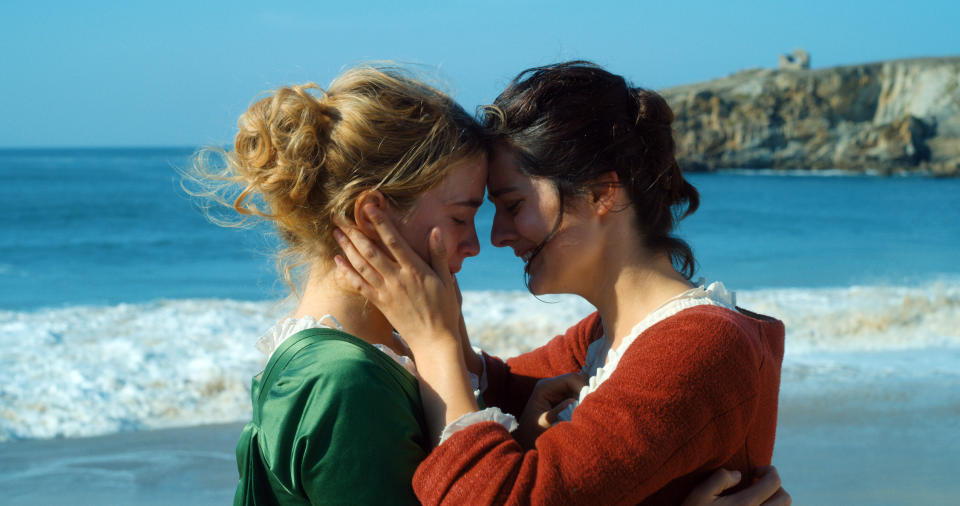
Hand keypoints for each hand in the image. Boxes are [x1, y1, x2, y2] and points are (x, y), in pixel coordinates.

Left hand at [333, 205, 460, 353]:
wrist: (434, 340)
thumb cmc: (444, 309)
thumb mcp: (447, 280)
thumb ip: (439, 255)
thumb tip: (435, 231)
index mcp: (415, 270)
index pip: (394, 241)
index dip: (381, 223)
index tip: (369, 208)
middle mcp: (397, 279)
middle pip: (371, 251)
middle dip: (354, 232)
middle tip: (340, 216)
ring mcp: (386, 292)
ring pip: (362, 266)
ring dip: (347, 247)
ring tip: (336, 232)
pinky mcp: (380, 303)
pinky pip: (359, 285)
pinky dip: (347, 272)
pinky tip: (337, 260)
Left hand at [515, 372, 586, 448]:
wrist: (525, 439)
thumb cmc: (532, 432)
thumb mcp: (543, 423)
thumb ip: (557, 412)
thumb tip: (574, 401)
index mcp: (545, 387)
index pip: (570, 379)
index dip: (583, 387)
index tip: (588, 402)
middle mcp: (552, 386)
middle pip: (577, 382)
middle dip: (585, 393)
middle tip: (588, 409)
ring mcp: (558, 392)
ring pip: (579, 389)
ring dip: (585, 399)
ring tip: (585, 413)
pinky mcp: (563, 399)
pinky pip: (578, 397)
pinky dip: (582, 404)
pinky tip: (582, 415)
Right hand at [681, 466, 789, 505]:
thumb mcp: (700, 495)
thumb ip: (720, 479)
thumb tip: (739, 474)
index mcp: (745, 505)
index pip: (774, 481)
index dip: (768, 471)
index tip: (754, 472)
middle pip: (785, 498)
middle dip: (775, 486)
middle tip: (758, 484)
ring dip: (774, 502)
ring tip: (757, 499)